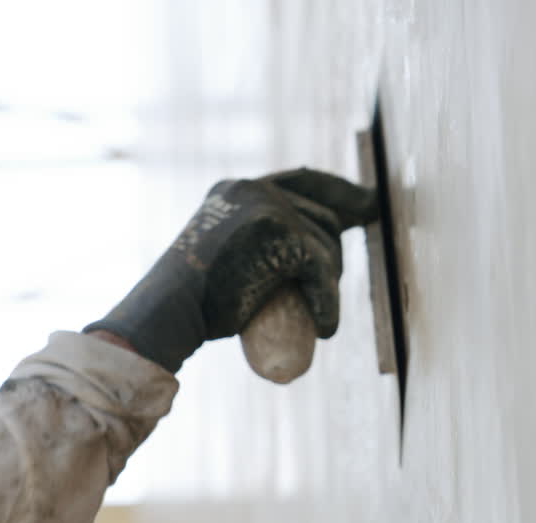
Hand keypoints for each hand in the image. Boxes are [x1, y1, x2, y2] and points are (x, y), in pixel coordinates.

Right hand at [85, 168, 377, 371]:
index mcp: (239, 189)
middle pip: (322, 214)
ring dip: (329, 282)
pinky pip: (322, 270)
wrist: (168, 313)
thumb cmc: (192, 301)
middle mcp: (254, 188)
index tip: (368, 205)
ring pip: (326, 244)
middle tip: (331, 286)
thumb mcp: (225, 256)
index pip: (303, 180)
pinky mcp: (282, 236)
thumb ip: (253, 245)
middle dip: (335, 251)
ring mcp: (269, 208)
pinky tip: (325, 328)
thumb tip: (296, 259)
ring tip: (317, 314)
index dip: (340, 192)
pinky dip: (328, 302)